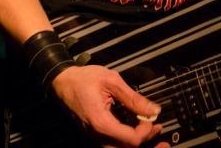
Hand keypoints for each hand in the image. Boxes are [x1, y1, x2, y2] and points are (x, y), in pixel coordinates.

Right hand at [50, 64, 169, 147]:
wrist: (63, 82)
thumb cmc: (84, 79)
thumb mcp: (112, 81)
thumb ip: (133, 98)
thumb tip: (153, 110)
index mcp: (101, 123)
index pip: (131, 140)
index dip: (146, 131)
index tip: (152, 117)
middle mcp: (97, 136)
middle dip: (146, 141)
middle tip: (157, 127)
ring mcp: (95, 137)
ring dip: (137, 141)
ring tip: (151, 129)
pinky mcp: (95, 134)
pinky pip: (113, 144)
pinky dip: (127, 139)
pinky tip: (136, 127)